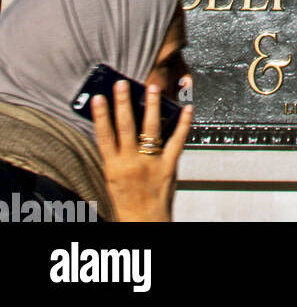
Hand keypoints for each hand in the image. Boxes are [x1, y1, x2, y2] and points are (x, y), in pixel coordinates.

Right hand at [91, 79, 192, 222]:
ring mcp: (151, 163)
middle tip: (123, 83)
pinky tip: (187, 108)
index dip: (100, 115)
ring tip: (153, 88)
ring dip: (152, 106)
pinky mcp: (169, 166)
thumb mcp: (113, 178)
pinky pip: (177, 141)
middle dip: (124, 103)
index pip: (104, 136)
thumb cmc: (126, 201)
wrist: (144, 223)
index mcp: (113, 167)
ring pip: (151, 129)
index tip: (98, 97)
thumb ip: (116, 154)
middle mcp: (131, 163)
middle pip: (125, 127)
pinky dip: (183, 124)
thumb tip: (116, 126)